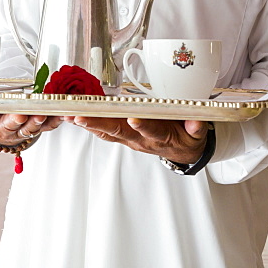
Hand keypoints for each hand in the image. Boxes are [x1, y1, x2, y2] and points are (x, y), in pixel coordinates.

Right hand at [0, 110, 61, 146]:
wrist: (5, 132)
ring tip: (41, 113)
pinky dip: (56, 120)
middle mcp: (5, 128)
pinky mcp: (39, 126)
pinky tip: (61, 114)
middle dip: (14, 120)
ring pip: (31, 127)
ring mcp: (23, 128)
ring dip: (37, 121)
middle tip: (17, 113)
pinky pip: (49, 125)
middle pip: (9, 125)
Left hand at [65, 115, 209, 164]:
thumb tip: (197, 123)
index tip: (133, 118)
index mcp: (162, 136)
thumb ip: (197, 128)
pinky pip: (105, 132)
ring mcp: (131, 139)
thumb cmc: (187, 136)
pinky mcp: (125, 137)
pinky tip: (74, 118)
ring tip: (70, 115)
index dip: (144, 126)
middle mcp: (142, 139)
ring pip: (109, 132)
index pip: (153, 131)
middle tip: (81, 117)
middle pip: (120, 132)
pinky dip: (90, 125)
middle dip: (100, 124)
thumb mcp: (198, 134)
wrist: (184, 151)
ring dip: (89, 124)